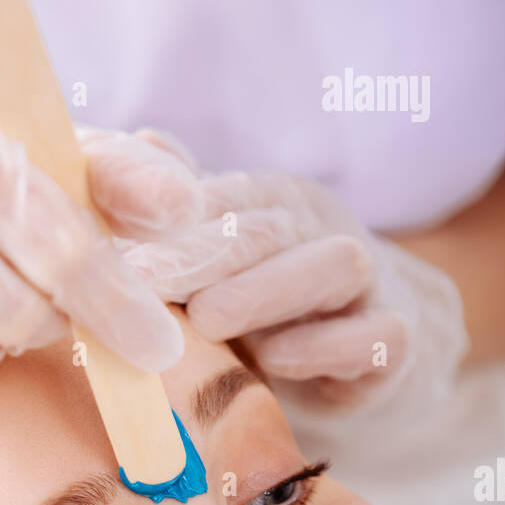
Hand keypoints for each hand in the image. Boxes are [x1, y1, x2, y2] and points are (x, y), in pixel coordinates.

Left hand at [105, 134, 468, 421]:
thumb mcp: (219, 265)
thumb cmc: (271, 309)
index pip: (221, 199)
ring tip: (205, 319)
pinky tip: (276, 359)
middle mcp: (322, 231)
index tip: (109, 247)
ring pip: (333, 265)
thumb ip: (179, 219)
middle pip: (267, 228)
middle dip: (202, 253)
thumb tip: (138, 145)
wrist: (371, 354)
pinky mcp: (395, 345)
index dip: (167, 220)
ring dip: (265, 290)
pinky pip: (374, 336)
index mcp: (273, 205)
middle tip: (143, 282)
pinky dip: (326, 346)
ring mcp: (367, 285)